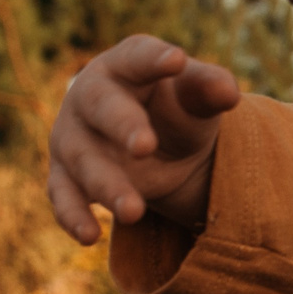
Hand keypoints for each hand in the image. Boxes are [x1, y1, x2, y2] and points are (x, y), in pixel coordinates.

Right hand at [47, 37, 243, 245]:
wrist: (160, 146)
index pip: (138, 57)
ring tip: (135, 212)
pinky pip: (63, 195)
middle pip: (102, 107)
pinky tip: (90, 236)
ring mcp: (73, 136)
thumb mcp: (198, 98)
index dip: (153, 59)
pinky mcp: (66, 174)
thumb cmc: (178, 109)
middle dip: (122, 126)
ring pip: (83, 159)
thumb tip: (228, 93)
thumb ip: (210, 90)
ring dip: (106, 185)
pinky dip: (73, 216)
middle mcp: (90, 95)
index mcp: (126, 64)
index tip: (175, 60)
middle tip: (146, 147)